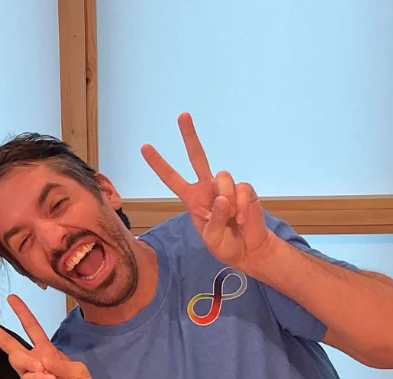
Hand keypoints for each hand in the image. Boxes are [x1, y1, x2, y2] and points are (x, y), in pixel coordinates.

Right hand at [0, 296, 98, 378]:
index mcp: (47, 352)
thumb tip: (42, 359)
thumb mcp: (79, 371)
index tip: (12, 298)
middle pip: (10, 343)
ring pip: (16, 359)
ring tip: (46, 370)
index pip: (32, 329)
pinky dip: (37, 377)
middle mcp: (34, 362)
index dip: (23, 314)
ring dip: (29, 361)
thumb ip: (62, 362)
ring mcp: (29, 377)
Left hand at [141, 112, 275, 270]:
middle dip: (190, 136)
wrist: (247, 250)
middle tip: (182, 115)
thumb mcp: (211, 238)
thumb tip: (222, 199)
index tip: (145, 147)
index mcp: (192, 199)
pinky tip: (241, 219)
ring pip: (223, 177)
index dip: (159, 164)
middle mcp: (207, 188)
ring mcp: (226, 187)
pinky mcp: (244, 190)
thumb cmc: (224, 244)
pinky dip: (242, 206)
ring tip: (232, 220)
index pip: (172, 178)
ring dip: (227, 200)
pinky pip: (242, 189)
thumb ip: (214, 219)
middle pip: (197, 156)